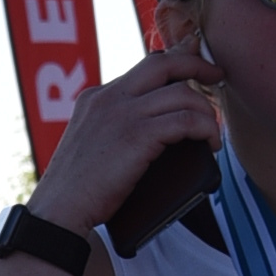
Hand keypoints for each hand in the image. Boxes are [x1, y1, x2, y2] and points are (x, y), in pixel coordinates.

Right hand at [29, 46, 224, 240]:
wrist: (59, 211)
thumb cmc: (77, 192)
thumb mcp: (92, 144)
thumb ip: (116, 128)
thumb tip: (160, 132)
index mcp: (96, 97)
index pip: (143, 68)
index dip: (174, 64)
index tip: (195, 69)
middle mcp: (109, 98)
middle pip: (164, 64)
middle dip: (196, 65)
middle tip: (216, 75)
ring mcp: (123, 114)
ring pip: (182, 93)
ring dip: (206, 110)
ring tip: (212, 131)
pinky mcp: (137, 136)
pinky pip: (186, 120)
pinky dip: (206, 129)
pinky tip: (211, 143)